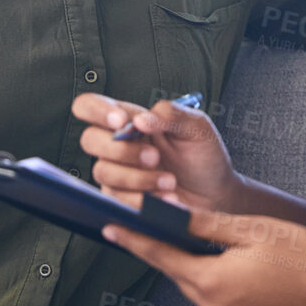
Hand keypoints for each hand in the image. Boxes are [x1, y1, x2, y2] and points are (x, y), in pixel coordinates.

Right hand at [73, 92, 242, 213]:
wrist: (216, 194)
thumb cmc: (203, 155)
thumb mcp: (196, 126)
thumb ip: (170, 114)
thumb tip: (141, 120)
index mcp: (130, 120)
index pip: (90, 106)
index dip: (96, 110)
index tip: (121, 121)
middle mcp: (117, 144)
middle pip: (89, 139)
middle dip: (121, 149)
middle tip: (155, 157)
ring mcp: (116, 173)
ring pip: (103, 171)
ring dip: (137, 177)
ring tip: (170, 181)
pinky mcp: (121, 199)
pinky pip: (116, 199)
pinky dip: (143, 199)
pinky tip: (167, 198)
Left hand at [102, 211, 305, 305]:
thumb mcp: (254, 230)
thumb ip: (207, 224)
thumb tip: (172, 213)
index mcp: (211, 281)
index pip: (160, 256)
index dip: (134, 240)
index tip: (110, 228)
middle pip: (183, 274)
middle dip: (182, 252)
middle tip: (189, 229)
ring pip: (206, 290)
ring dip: (211, 271)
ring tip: (243, 254)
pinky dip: (231, 290)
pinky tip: (257, 277)